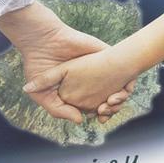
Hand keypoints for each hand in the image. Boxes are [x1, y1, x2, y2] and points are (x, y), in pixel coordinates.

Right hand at [16, 18, 132, 123]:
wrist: (41, 41)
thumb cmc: (38, 66)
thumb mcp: (42, 95)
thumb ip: (58, 110)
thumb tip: (79, 120)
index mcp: (78, 89)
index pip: (96, 105)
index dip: (101, 113)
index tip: (100, 118)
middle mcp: (91, 79)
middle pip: (111, 97)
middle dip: (113, 107)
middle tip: (106, 110)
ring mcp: (99, 66)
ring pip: (120, 85)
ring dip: (121, 96)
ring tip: (111, 101)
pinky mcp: (104, 54)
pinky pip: (123, 66)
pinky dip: (126, 79)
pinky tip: (120, 89)